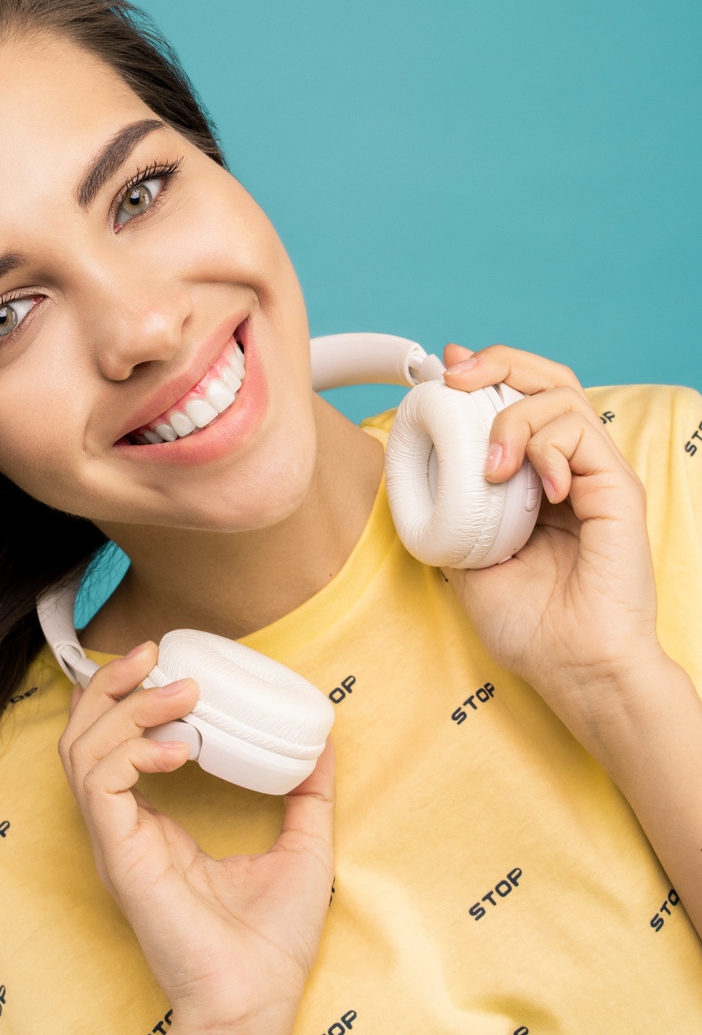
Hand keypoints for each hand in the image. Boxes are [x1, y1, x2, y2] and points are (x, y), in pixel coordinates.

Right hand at [58, 644, 334, 1034]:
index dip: (129, 695)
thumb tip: (322, 741)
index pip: (113, 743)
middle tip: (154, 654)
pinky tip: (176, 747)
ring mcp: (116, 841)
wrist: (259, 999)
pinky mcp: (119, 855)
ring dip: (126, 707)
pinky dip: (131, 750)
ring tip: (179, 693)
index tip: (167, 662)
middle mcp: (123, 828)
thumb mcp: (301, 847)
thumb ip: (307, 794)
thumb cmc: (272, 942)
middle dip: (112, 684)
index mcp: (153, 826)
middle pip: (83, 734)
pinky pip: (100, 784)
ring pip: (83, 749)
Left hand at [439, 343, 665, 709]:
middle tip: (455, 379)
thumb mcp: (467, 562)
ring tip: (491, 465)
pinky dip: (548, 446)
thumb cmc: (532, 628)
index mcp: (539, 478)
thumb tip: (416, 476)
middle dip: (497, 363)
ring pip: (562, 395)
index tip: (442, 370)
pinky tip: (539, 487)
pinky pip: (582, 434)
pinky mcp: (618, 489)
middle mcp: (571, 467)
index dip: (485, 373)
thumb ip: (451, 515)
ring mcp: (597, 475)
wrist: (575, 670)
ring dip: (513, 415)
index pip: (520, 399)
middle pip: (547, 377)